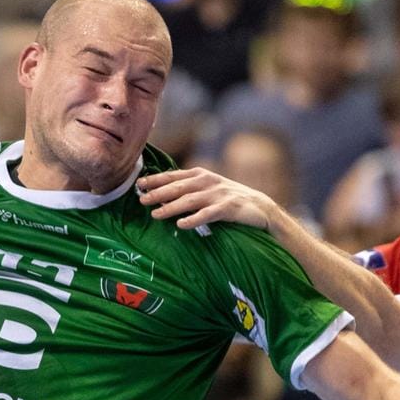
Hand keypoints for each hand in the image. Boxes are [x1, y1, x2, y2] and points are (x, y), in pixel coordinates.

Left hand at [137, 167, 280, 231]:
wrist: (260, 207)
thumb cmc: (228, 199)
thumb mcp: (207, 188)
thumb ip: (187, 189)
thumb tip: (159, 196)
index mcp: (200, 174)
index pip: (173, 175)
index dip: (156, 180)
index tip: (139, 184)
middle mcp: (208, 181)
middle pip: (178, 187)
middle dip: (159, 193)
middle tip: (142, 200)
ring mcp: (218, 194)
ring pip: (190, 200)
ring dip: (171, 207)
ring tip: (155, 215)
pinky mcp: (228, 208)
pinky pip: (208, 214)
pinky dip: (194, 219)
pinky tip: (181, 225)